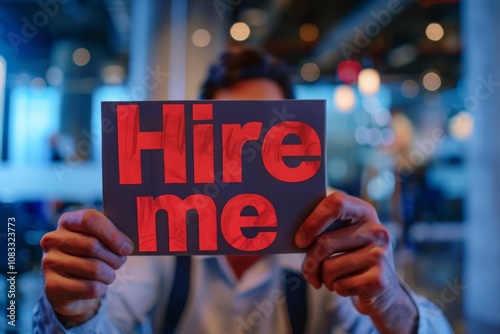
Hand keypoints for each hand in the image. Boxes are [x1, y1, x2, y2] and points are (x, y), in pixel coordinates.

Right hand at [40, 209, 133, 326]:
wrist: (70, 286)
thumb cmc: (92, 256)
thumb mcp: (101, 240)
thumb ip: (114, 235)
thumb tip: (131, 244)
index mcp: (68, 221)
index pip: (89, 219)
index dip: (112, 233)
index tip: (127, 247)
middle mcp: (53, 239)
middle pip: (93, 246)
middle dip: (114, 257)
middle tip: (120, 262)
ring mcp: (49, 262)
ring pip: (94, 268)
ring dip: (109, 274)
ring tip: (108, 274)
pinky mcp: (52, 286)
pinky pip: (89, 288)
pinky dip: (101, 288)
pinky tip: (98, 286)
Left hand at [295, 192, 416, 332]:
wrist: (383, 289)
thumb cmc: (352, 257)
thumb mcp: (342, 237)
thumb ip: (324, 230)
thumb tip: (296, 238)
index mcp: (364, 212)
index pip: (336, 203)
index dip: (312, 221)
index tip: (299, 240)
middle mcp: (376, 230)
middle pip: (325, 242)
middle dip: (310, 261)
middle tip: (308, 270)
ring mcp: (380, 254)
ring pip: (330, 267)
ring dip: (324, 278)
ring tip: (334, 278)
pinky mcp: (379, 279)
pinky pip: (341, 285)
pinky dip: (337, 289)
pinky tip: (348, 286)